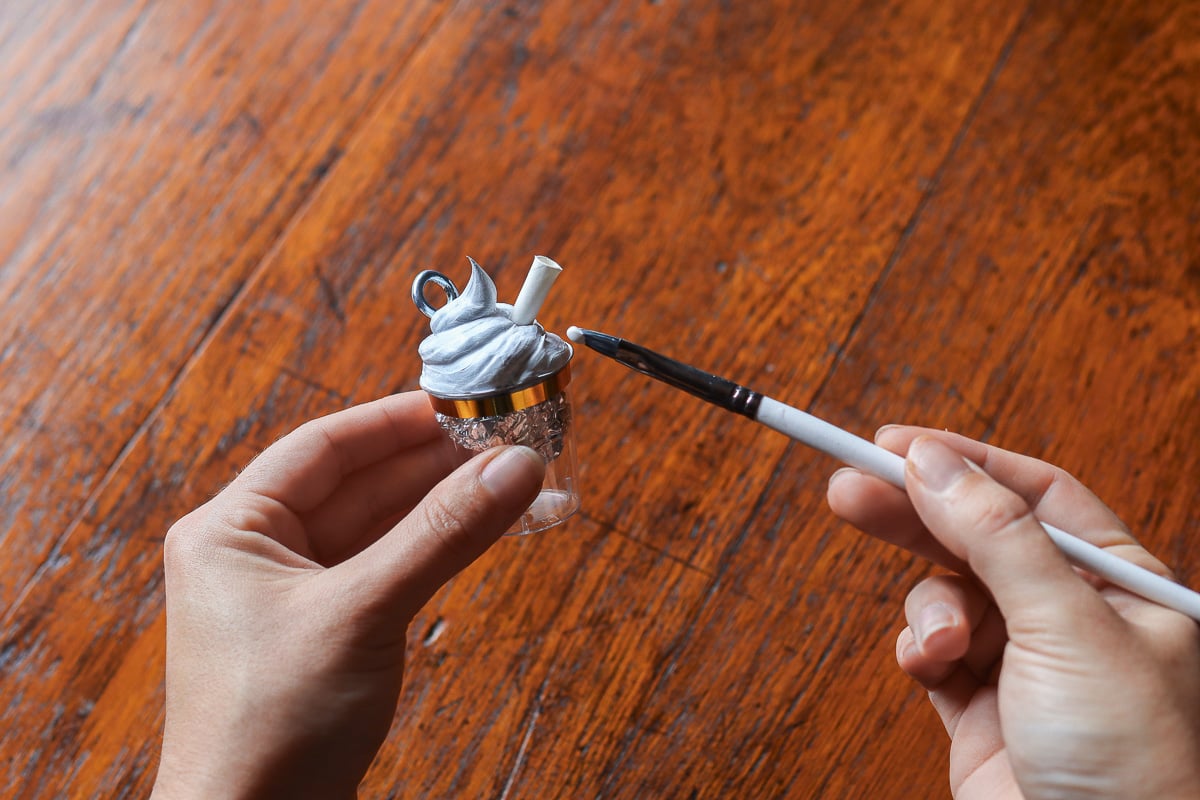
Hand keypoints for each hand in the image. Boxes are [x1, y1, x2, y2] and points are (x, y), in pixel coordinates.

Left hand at [151, 391, 545, 798]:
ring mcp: (293, 595)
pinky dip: (434, 550)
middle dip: (433, 464)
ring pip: (380, 527)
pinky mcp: (326, 632)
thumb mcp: (363, 612)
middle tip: (503, 439)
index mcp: (232, 529)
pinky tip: (480, 530)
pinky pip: (387, 569)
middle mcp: (257, 554)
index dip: (397, 420)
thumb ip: (441, 535)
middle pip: (359, 484)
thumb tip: (512, 469)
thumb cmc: (267, 731)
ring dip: (442, 506)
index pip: (325, 446)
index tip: (462, 403)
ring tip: (509, 478)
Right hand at [827, 427, 1199, 798]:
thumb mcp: (1067, 626)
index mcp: (1118, 582)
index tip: (893, 443)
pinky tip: (930, 667)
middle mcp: (1069, 613)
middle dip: (912, 513)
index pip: (1032, 492)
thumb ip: (996, 535)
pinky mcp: (975, 703)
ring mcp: (1020, 659)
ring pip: (943, 593)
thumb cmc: (1131, 763)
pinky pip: (927, 648)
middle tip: (847, 487)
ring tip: (940, 643)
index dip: (963, 461)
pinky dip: (917, 650)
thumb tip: (932, 461)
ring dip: (927, 609)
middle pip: (972, 533)